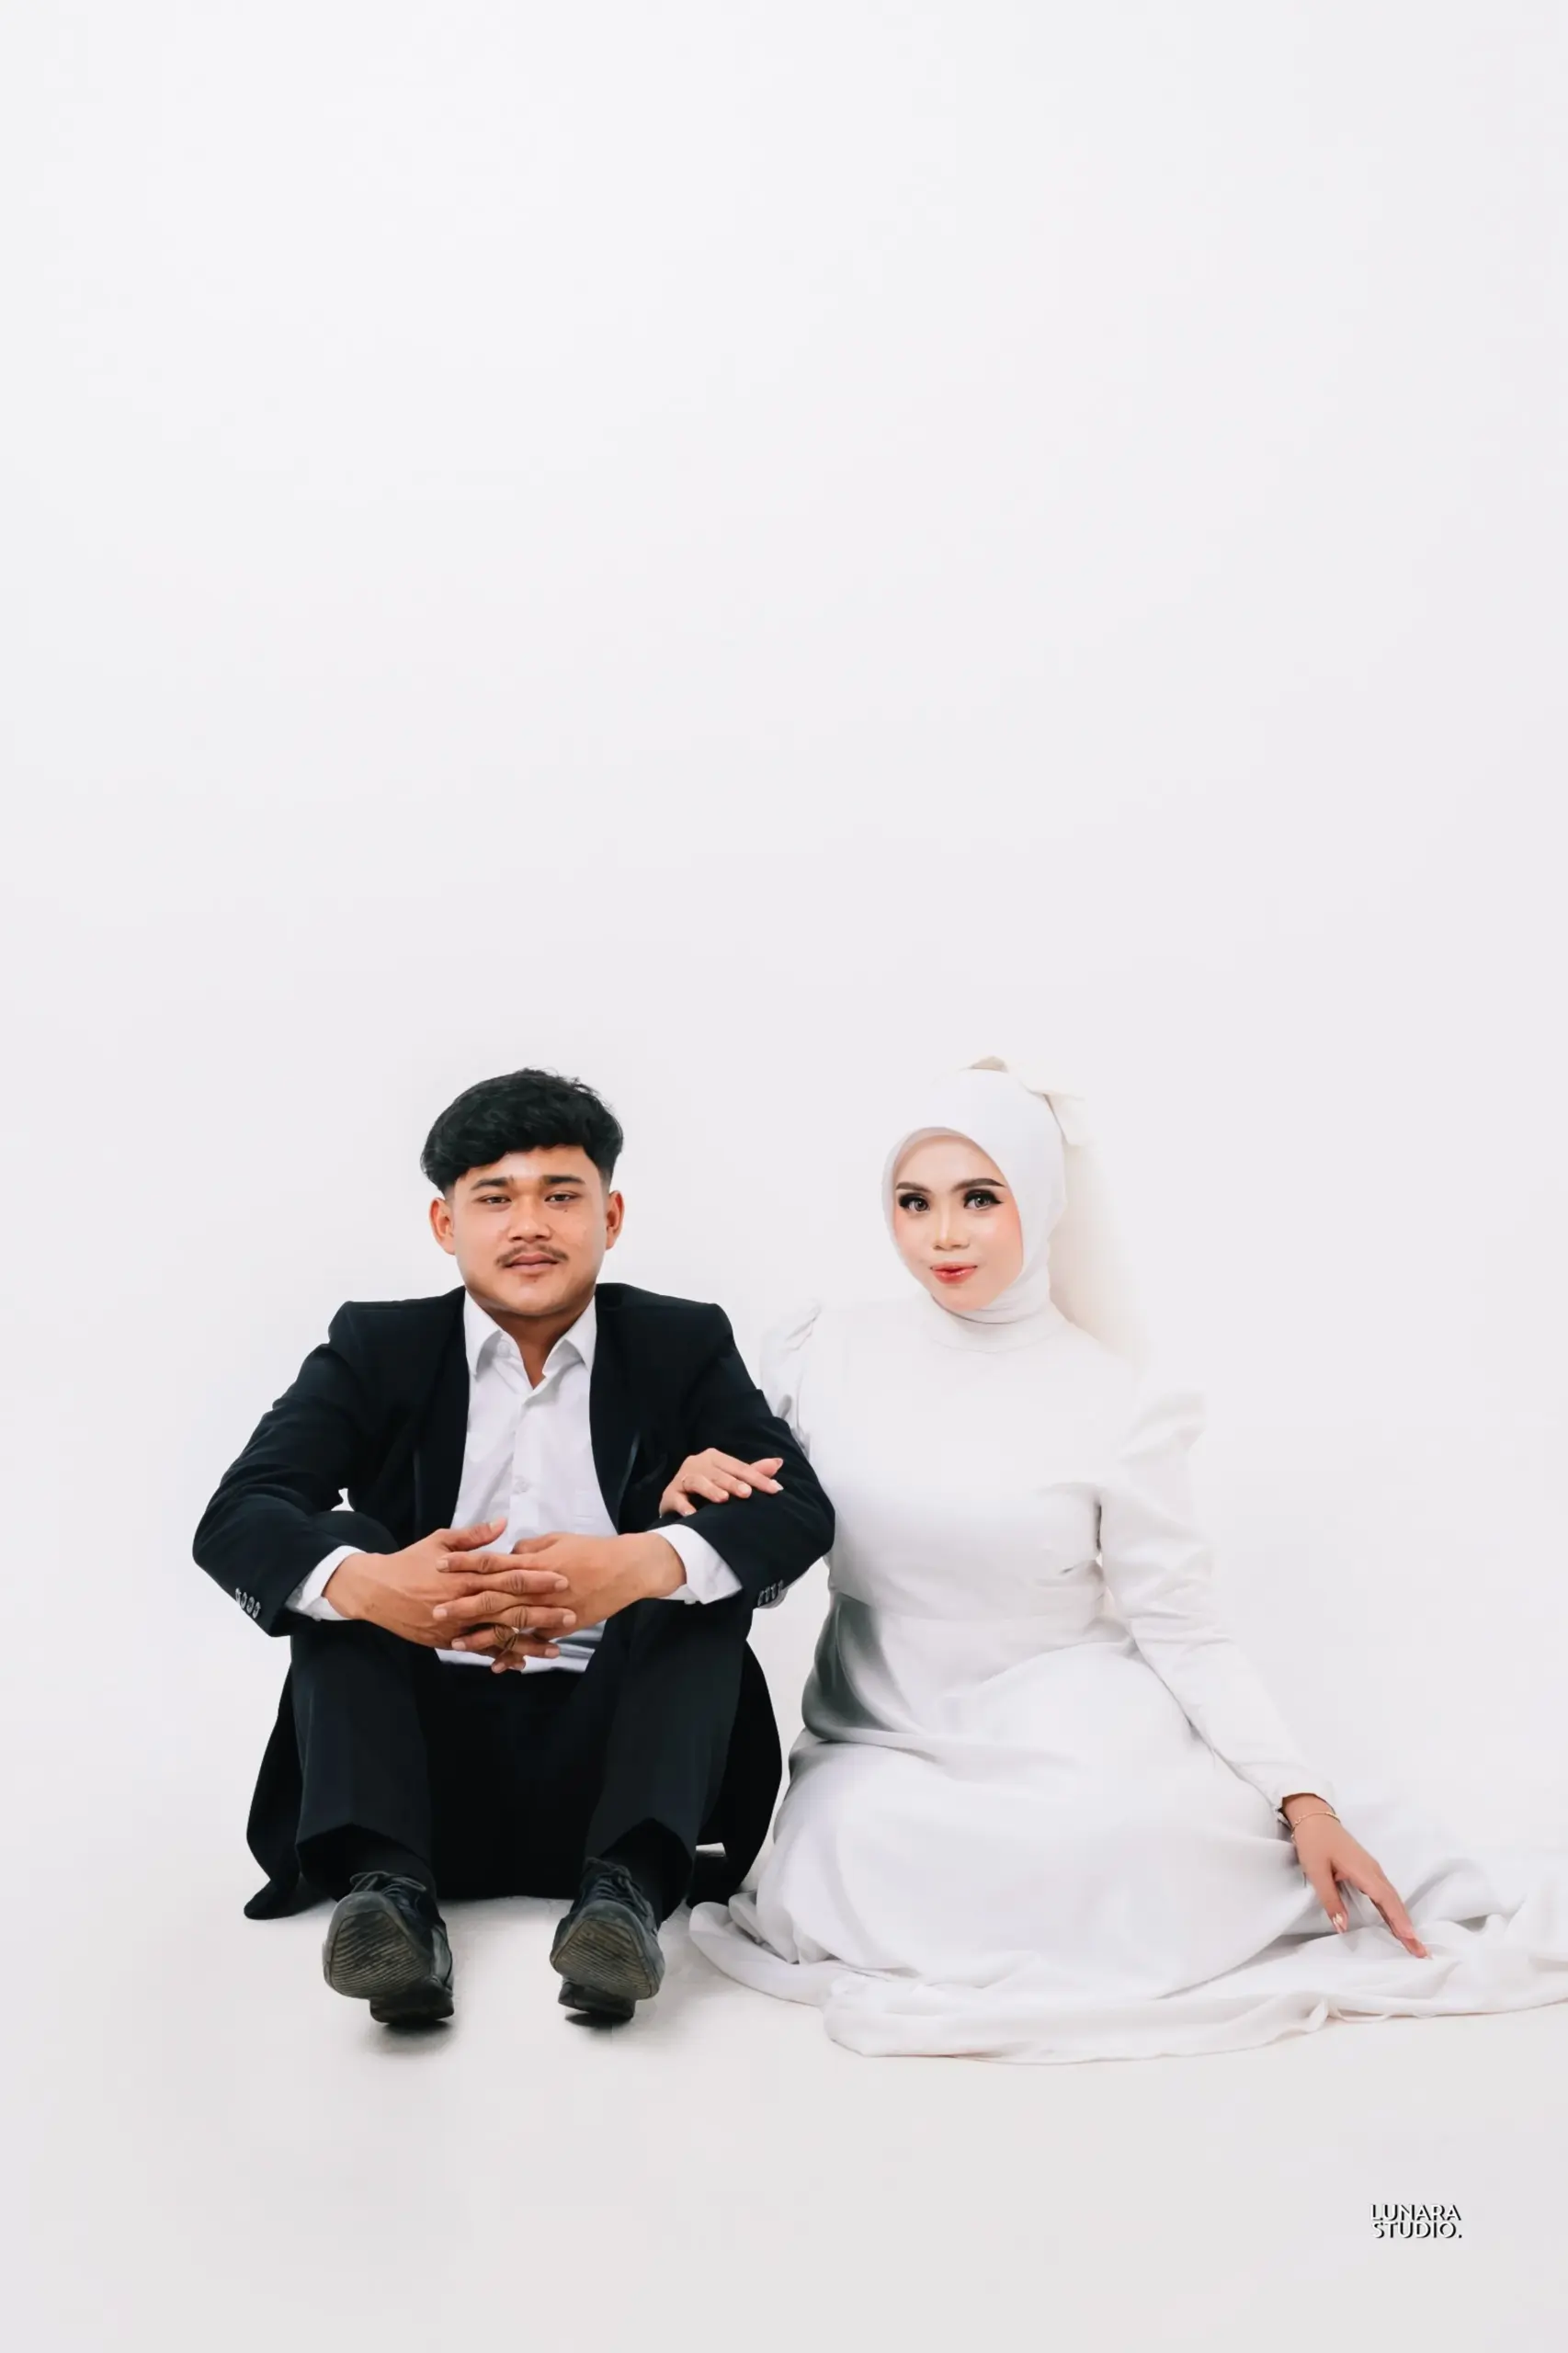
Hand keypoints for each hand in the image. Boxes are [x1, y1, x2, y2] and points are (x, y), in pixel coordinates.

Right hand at [326, 1518, 573, 1658]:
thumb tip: (504, 1523)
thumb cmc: (410, 1561)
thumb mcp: (441, 1541)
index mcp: (466, 1576)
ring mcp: (456, 1626)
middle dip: (541, 1614)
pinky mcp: (446, 1641)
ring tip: (555, 1649)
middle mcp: (464, 1602)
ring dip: (527, 1643)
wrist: (375, 1590)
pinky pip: (478, 1650)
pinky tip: (521, 1663)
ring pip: (497, 1636)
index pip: (509, 1577)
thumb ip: (475, 1537)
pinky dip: (499, 1656)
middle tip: (571, 1616)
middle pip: (509, 1610)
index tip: (562, 1580)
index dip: (537, 1580)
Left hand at [434, 1531, 685, 1667]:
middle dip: (462, 1605)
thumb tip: (508, 1551)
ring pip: (508, 1624)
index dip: (464, 1563)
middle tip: (435, 1611)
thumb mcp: (557, 1539)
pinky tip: (494, 1663)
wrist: (625, 1570)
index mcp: (533, 1562)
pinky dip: (514, 1653)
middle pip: (492, 1596)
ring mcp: (547, 1610)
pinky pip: (531, 1642)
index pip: (491, 1561)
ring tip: (455, 1642)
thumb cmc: (591, 1549)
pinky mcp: (559, 1627)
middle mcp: (536, 1588)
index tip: (439, 1564)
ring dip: (481, 1635)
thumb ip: (529, 1547)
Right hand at [659, 1450, 783, 1517]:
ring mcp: (681, 1478)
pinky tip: (693, 1515)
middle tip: (747, 1493)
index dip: (758, 1478)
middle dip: (733, 1483)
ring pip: (697, 1481)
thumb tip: (779, 1462)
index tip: (775, 1490)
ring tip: (723, 1500)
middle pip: (718, 1473)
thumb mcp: (730, 1479)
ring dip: (710, 1490)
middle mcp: (697, 1463)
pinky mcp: (669, 1494)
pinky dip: (684, 1506)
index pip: (740, 1467)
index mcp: (714, 1458)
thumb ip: (752, 1472)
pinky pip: (676, 1498)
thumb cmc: (708, 1489)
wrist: (676, 1501)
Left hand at [1283, 1797, 1429, 1956]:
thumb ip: (1330, 1900)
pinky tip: (1397, 1923)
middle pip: (1394, 1901)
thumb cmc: (1314, 1842)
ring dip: (1403, 1920)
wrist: (1313, 1816)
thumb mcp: (1316, 1871)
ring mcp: (1372, 1870)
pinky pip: (1386, 1894)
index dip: (1398, 1919)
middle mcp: (1373, 1870)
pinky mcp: (1368, 1870)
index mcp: (1363, 1870)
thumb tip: (1342, 1927)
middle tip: (1421, 1951)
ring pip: (1392, 1898)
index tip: (1410, 1937)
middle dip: (1407, 1927)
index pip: (1385, 1899)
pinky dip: (1394, 1910)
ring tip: (1413, 1942)